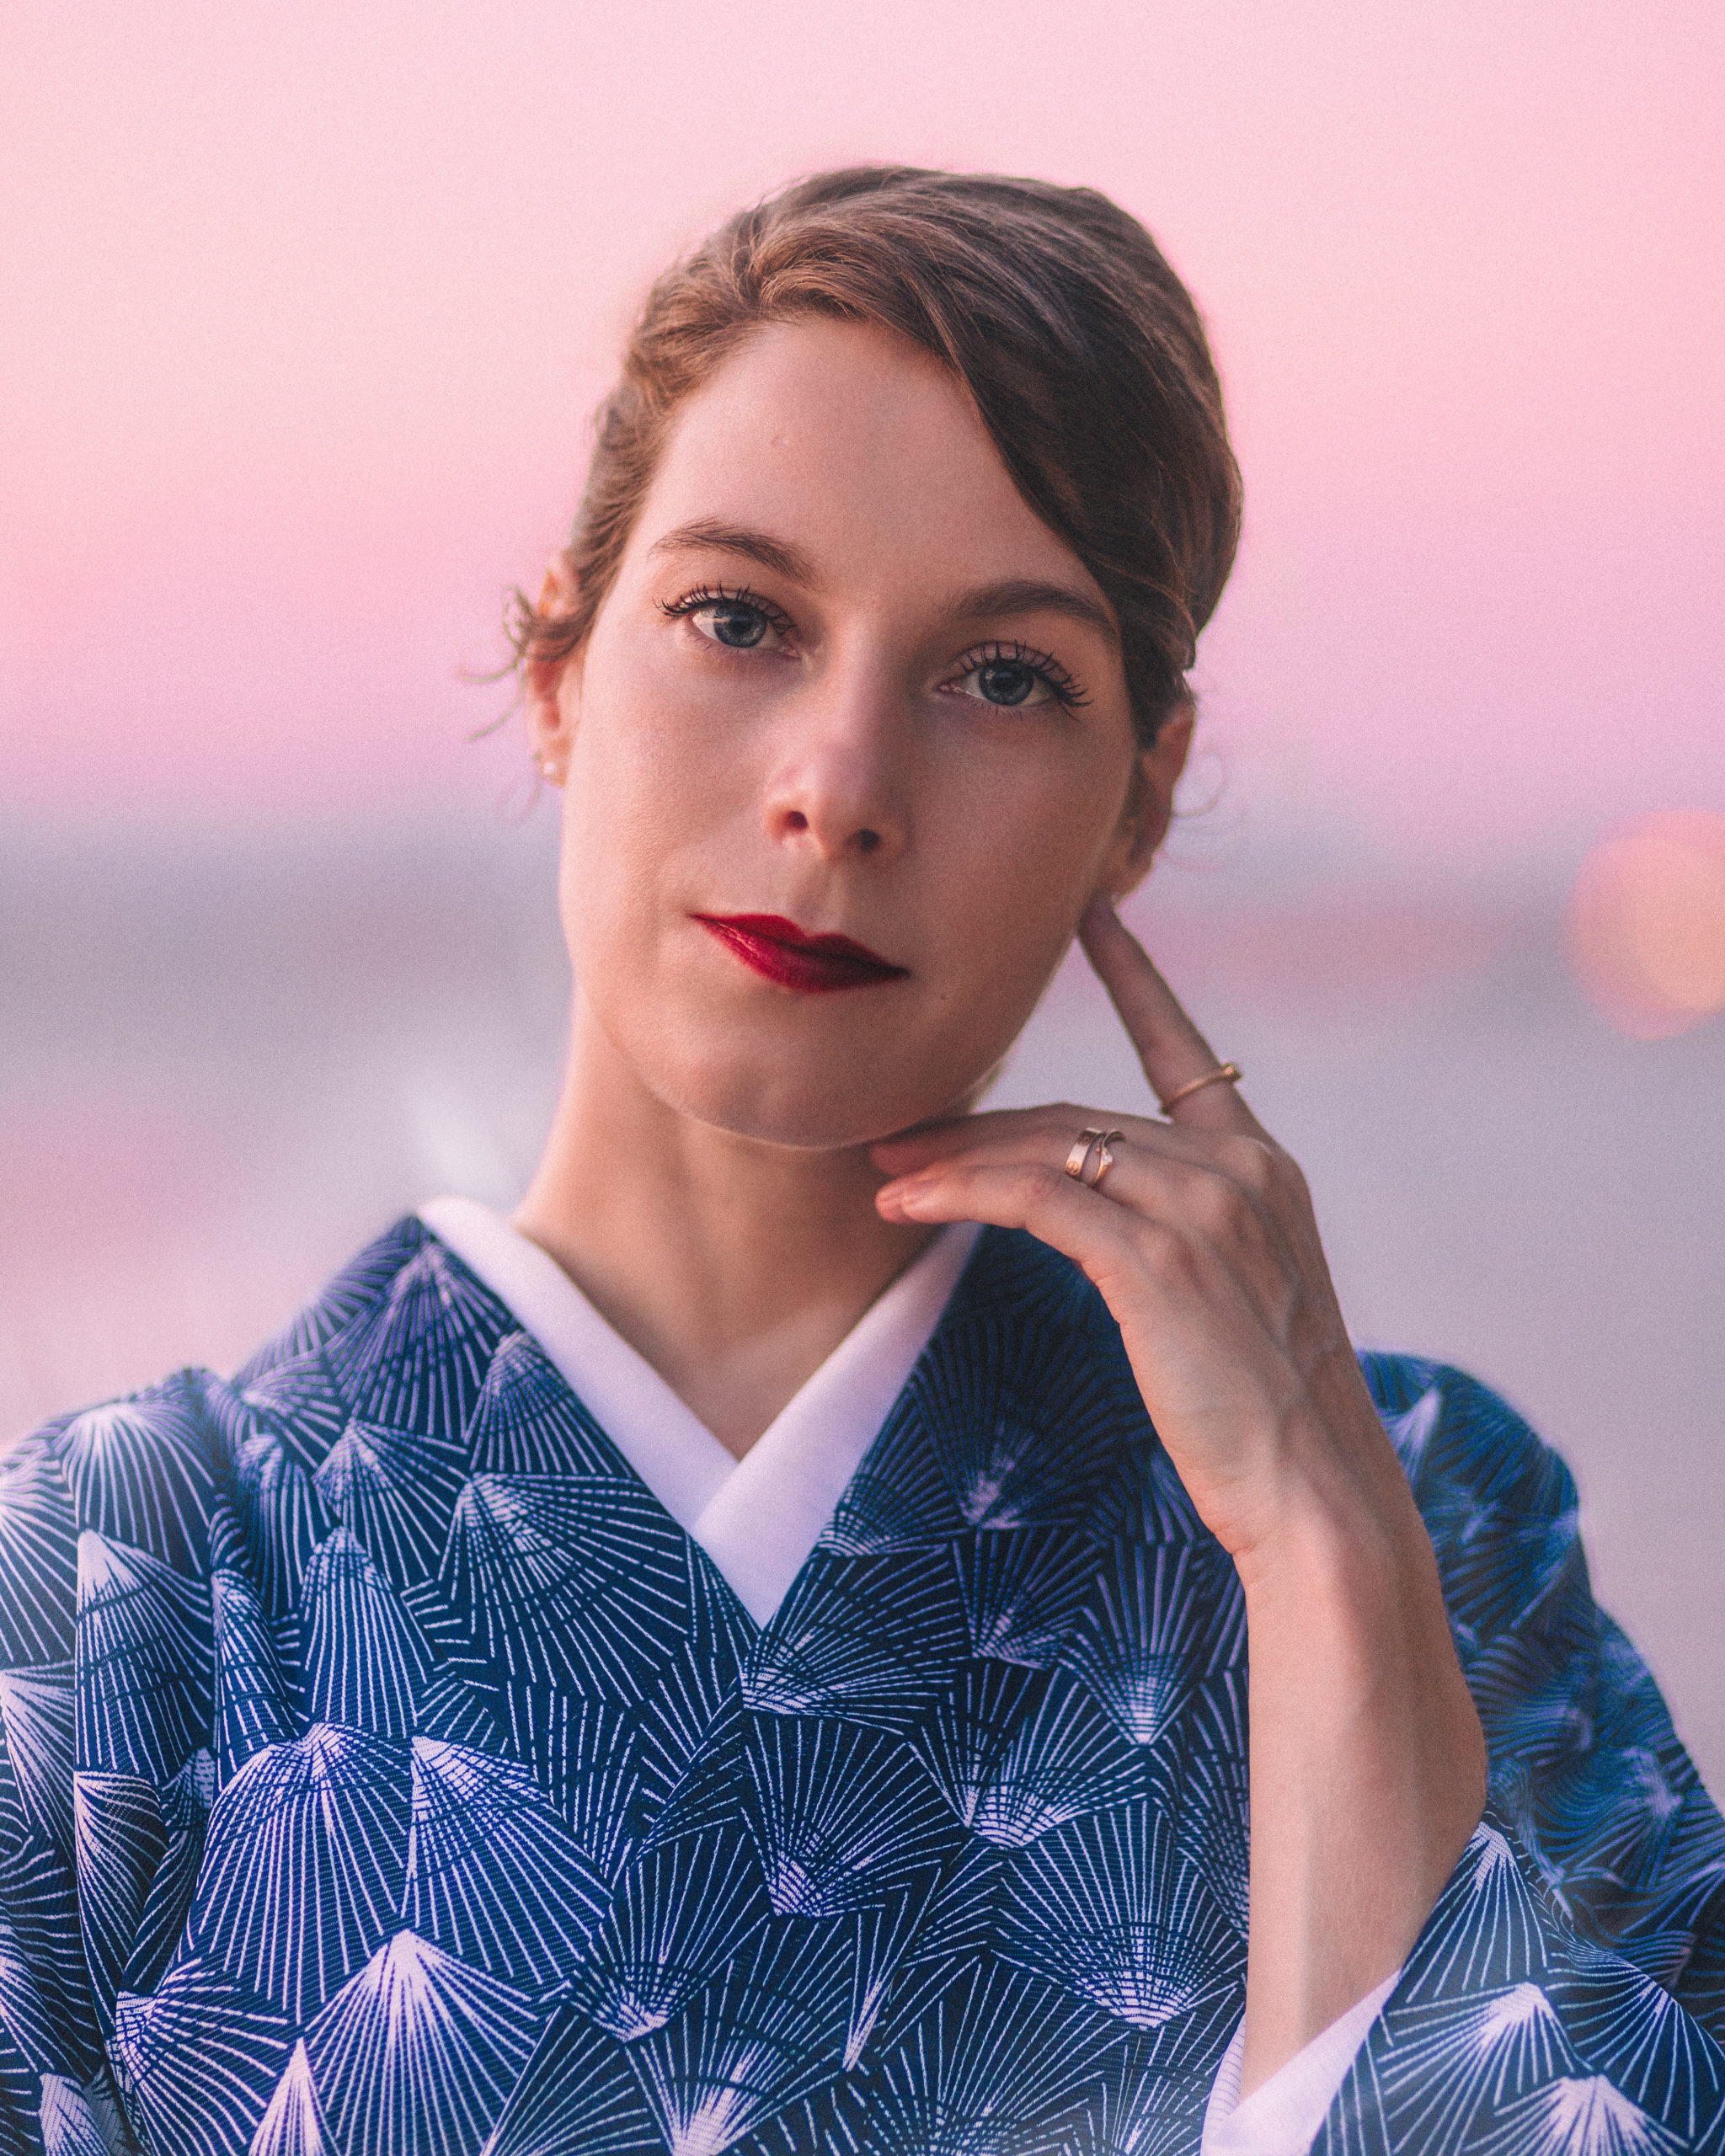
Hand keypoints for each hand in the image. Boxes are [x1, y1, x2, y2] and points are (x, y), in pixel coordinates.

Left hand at [873, 896, 1402, 1564]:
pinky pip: (1035, 1197)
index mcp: (1263, 1170)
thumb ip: (1186, 1240)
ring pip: (1049, 1147)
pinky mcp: (1156, 1260)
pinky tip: (906, 1205)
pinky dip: (961, 1193)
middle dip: (981, 1122)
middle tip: (897, 1133)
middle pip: (1080, 1114)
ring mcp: (1202, 1210)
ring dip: (953, 1158)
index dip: (1135, 977)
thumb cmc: (1269, 1422)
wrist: (1317, 1494)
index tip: (1093, 912)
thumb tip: (1106, 1223)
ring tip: (883, 1170)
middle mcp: (1237, 1171)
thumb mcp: (1240, 1305)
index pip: (1185, 1050)